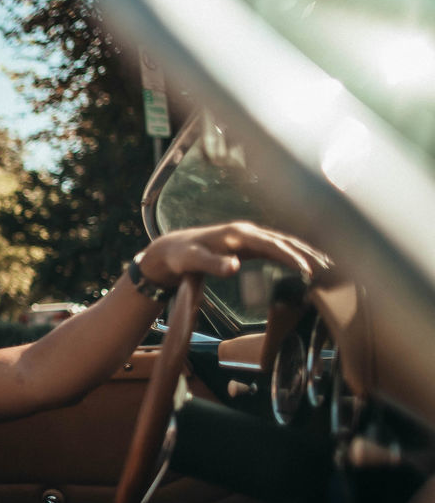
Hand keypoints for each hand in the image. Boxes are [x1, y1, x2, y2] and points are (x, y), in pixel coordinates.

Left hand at [136, 221, 329, 287]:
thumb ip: (212, 264)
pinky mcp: (248, 245)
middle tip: (332, 268)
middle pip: (284, 240)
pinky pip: (277, 248)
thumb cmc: (181, 256)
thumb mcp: (192, 261)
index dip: (292, 256)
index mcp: (238, 234)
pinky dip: (294, 255)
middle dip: (308, 252)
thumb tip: (234, 267)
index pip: (272, 244)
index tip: (309, 270)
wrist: (171, 249)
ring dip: (306, 252)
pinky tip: (306, 264)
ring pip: (283, 243)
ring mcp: (249, 237)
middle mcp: (247, 232)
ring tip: (329, 266)